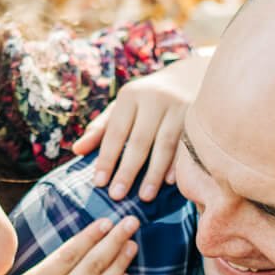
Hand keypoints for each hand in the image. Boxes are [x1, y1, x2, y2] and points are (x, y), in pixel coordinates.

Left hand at [71, 52, 209, 200]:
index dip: (107, 158)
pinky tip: (170, 183)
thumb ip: (100, 128)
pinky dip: (178, 165)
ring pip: (164, 145)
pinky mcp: (197, 116)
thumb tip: (77, 150)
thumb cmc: (147, 100)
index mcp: (131, 95)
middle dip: (127, 170)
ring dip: (154, 173)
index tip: (99, 183)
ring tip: (144, 197)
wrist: (188, 77)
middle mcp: (154, 98)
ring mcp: (179, 106)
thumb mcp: (122, 107)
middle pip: (139, 141)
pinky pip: (186, 145)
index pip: (115, 132)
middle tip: (117, 196)